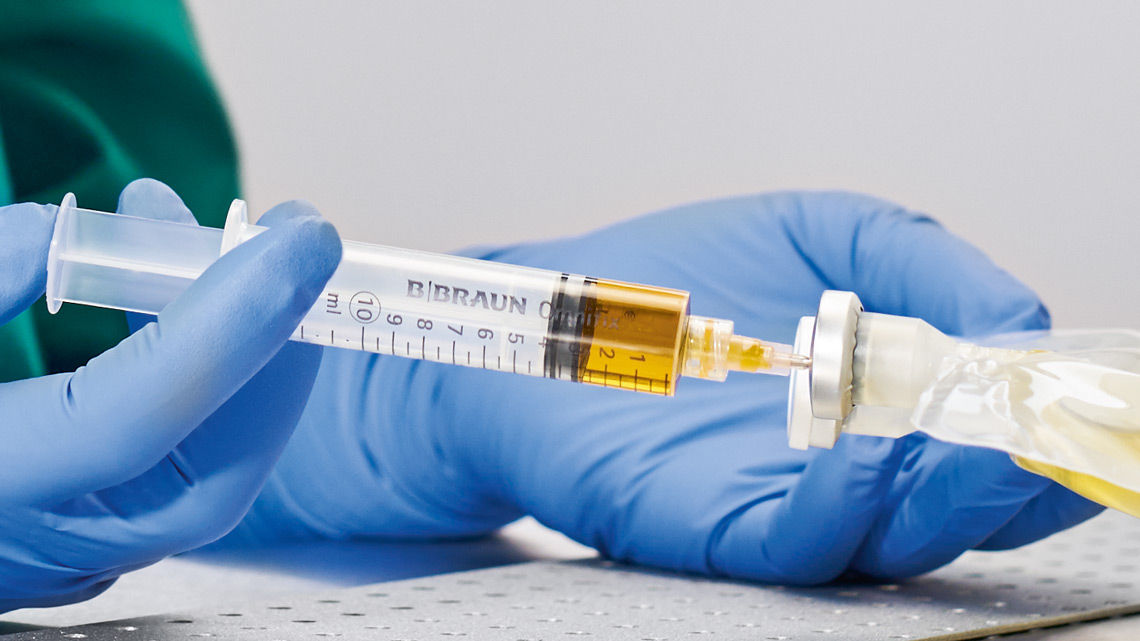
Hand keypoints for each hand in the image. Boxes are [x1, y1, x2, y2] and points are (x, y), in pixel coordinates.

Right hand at [0, 179, 339, 609]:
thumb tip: (65, 239)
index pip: (131, 420)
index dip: (225, 326)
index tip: (299, 244)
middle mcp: (38, 539)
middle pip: (210, 466)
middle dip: (273, 340)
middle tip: (292, 240)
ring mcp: (82, 554)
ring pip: (219, 471)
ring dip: (253, 350)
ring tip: (230, 245)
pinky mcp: (108, 536)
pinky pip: (198, 463)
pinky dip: (224, 379)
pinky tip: (198, 303)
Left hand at [228, 191, 1101, 583]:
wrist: (555, 315)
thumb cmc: (679, 277)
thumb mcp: (823, 230)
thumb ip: (927, 263)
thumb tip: (1020, 321)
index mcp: (886, 407)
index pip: (995, 443)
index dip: (1051, 433)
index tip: (1082, 402)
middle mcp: (848, 471)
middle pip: (959, 507)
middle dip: (1014, 477)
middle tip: (1041, 435)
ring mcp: (786, 508)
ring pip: (894, 539)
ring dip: (948, 497)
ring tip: (975, 443)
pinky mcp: (717, 529)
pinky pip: (801, 543)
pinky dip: (848, 506)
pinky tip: (872, 451)